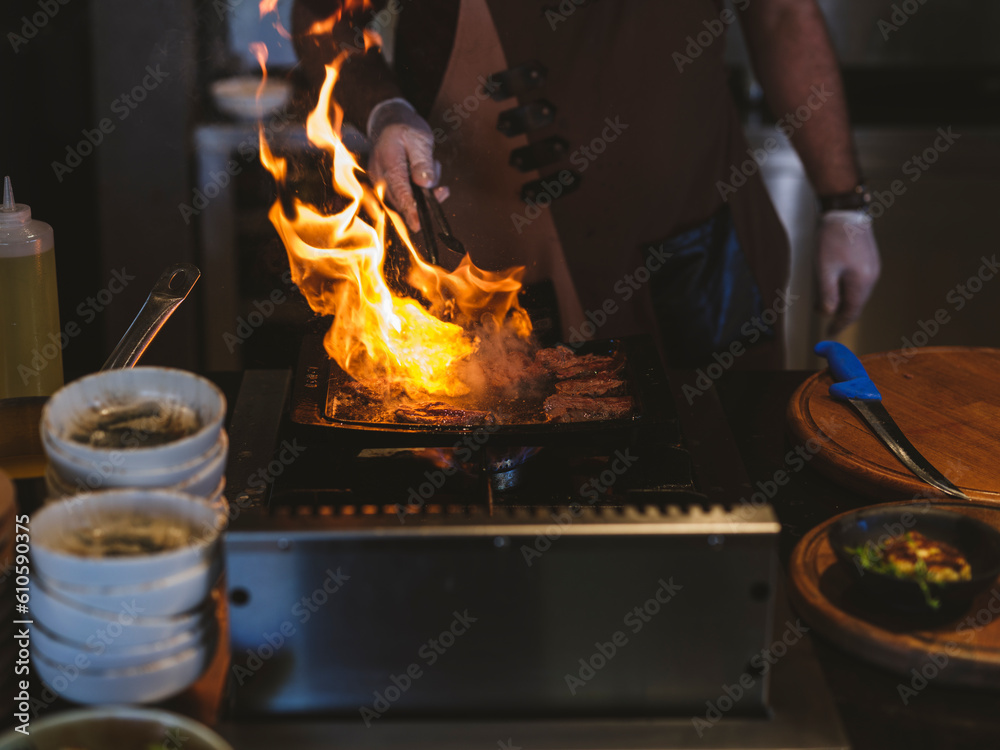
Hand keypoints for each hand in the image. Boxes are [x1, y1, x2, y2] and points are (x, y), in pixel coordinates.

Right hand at [367, 98, 439, 231]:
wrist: (388, 123)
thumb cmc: (406, 129)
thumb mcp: (420, 138)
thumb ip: (422, 161)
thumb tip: (426, 184)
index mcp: (388, 160)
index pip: (399, 190)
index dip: (410, 210)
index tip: (418, 225)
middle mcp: (380, 174)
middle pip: (401, 200)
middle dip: (424, 200)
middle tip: (443, 191)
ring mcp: (381, 181)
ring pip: (405, 198)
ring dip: (423, 191)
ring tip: (431, 164)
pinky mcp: (386, 185)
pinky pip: (404, 194)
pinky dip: (418, 189)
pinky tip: (426, 173)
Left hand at [816, 210, 880, 335]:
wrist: (845, 212)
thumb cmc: (832, 240)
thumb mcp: (824, 270)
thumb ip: (827, 294)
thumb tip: (828, 314)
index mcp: (861, 282)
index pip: (851, 312)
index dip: (839, 324)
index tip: (829, 334)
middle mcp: (872, 277)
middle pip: (855, 304)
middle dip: (839, 313)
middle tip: (823, 320)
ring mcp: (873, 268)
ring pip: (857, 293)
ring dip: (841, 300)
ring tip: (822, 303)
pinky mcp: (870, 260)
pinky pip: (858, 282)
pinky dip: (846, 289)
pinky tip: (834, 286)